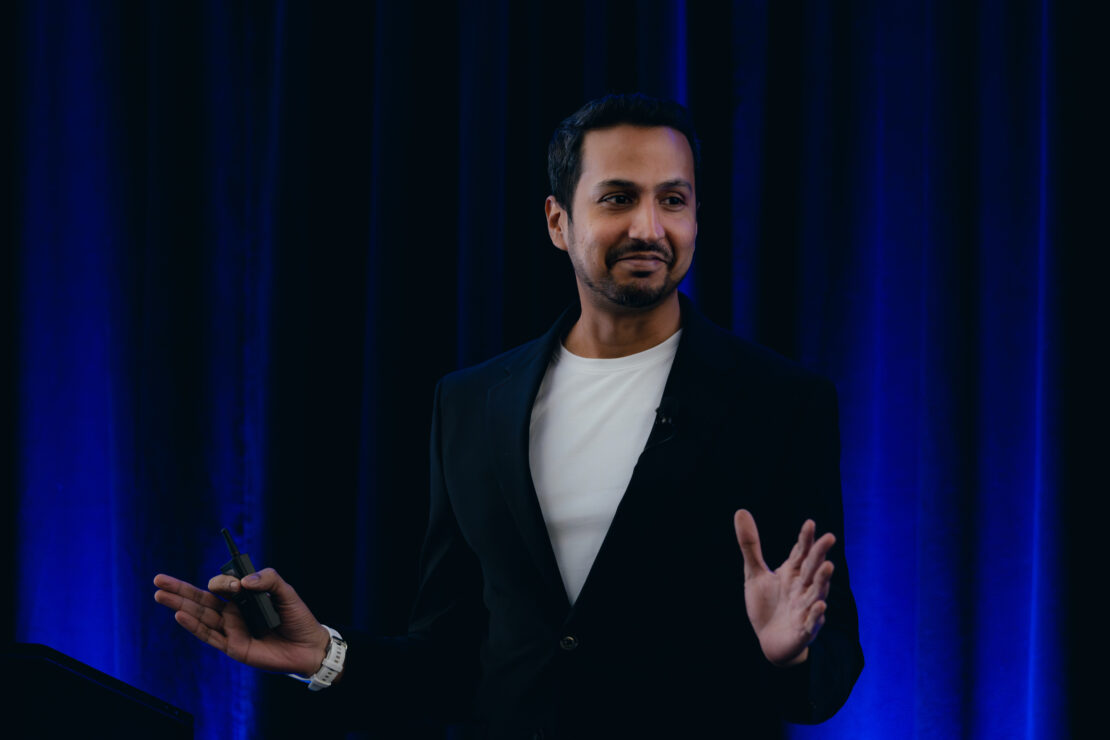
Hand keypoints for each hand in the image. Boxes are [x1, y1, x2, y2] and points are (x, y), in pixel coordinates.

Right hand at [153, 569, 330, 676]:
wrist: (308, 646)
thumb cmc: (297, 618)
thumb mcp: (286, 591)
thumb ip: (268, 579)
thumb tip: (244, 582)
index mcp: (243, 598)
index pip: (222, 586)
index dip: (222, 581)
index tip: (235, 584)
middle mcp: (233, 613)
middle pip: (201, 599)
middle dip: (179, 589)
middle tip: (158, 579)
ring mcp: (231, 630)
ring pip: (200, 616)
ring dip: (180, 605)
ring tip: (159, 594)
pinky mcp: (233, 646)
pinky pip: (209, 635)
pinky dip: (194, 626)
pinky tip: (179, 616)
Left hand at [733, 510, 834, 666]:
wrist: (770, 641)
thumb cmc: (766, 605)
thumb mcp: (754, 574)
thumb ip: (750, 545)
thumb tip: (740, 511)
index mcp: (792, 573)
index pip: (800, 553)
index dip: (805, 539)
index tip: (810, 523)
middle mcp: (802, 588)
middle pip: (812, 569)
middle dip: (820, 554)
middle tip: (829, 537)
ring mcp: (805, 608)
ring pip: (816, 593)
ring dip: (823, 580)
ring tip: (828, 566)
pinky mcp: (804, 629)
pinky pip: (811, 621)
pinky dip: (816, 614)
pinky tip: (820, 605)